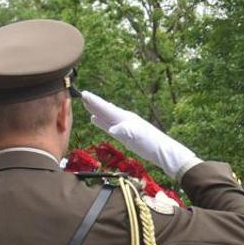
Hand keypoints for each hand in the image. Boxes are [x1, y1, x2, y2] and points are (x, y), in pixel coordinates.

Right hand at [80, 90, 200, 178]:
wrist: (161, 151)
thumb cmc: (150, 143)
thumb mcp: (136, 137)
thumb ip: (124, 131)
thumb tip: (112, 129)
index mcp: (125, 118)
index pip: (106, 108)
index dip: (95, 102)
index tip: (83, 93)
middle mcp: (123, 119)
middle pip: (105, 110)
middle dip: (94, 104)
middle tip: (82, 96)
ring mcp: (124, 126)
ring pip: (106, 117)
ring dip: (97, 111)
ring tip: (87, 106)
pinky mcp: (125, 134)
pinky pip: (109, 125)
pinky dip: (101, 122)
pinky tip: (97, 121)